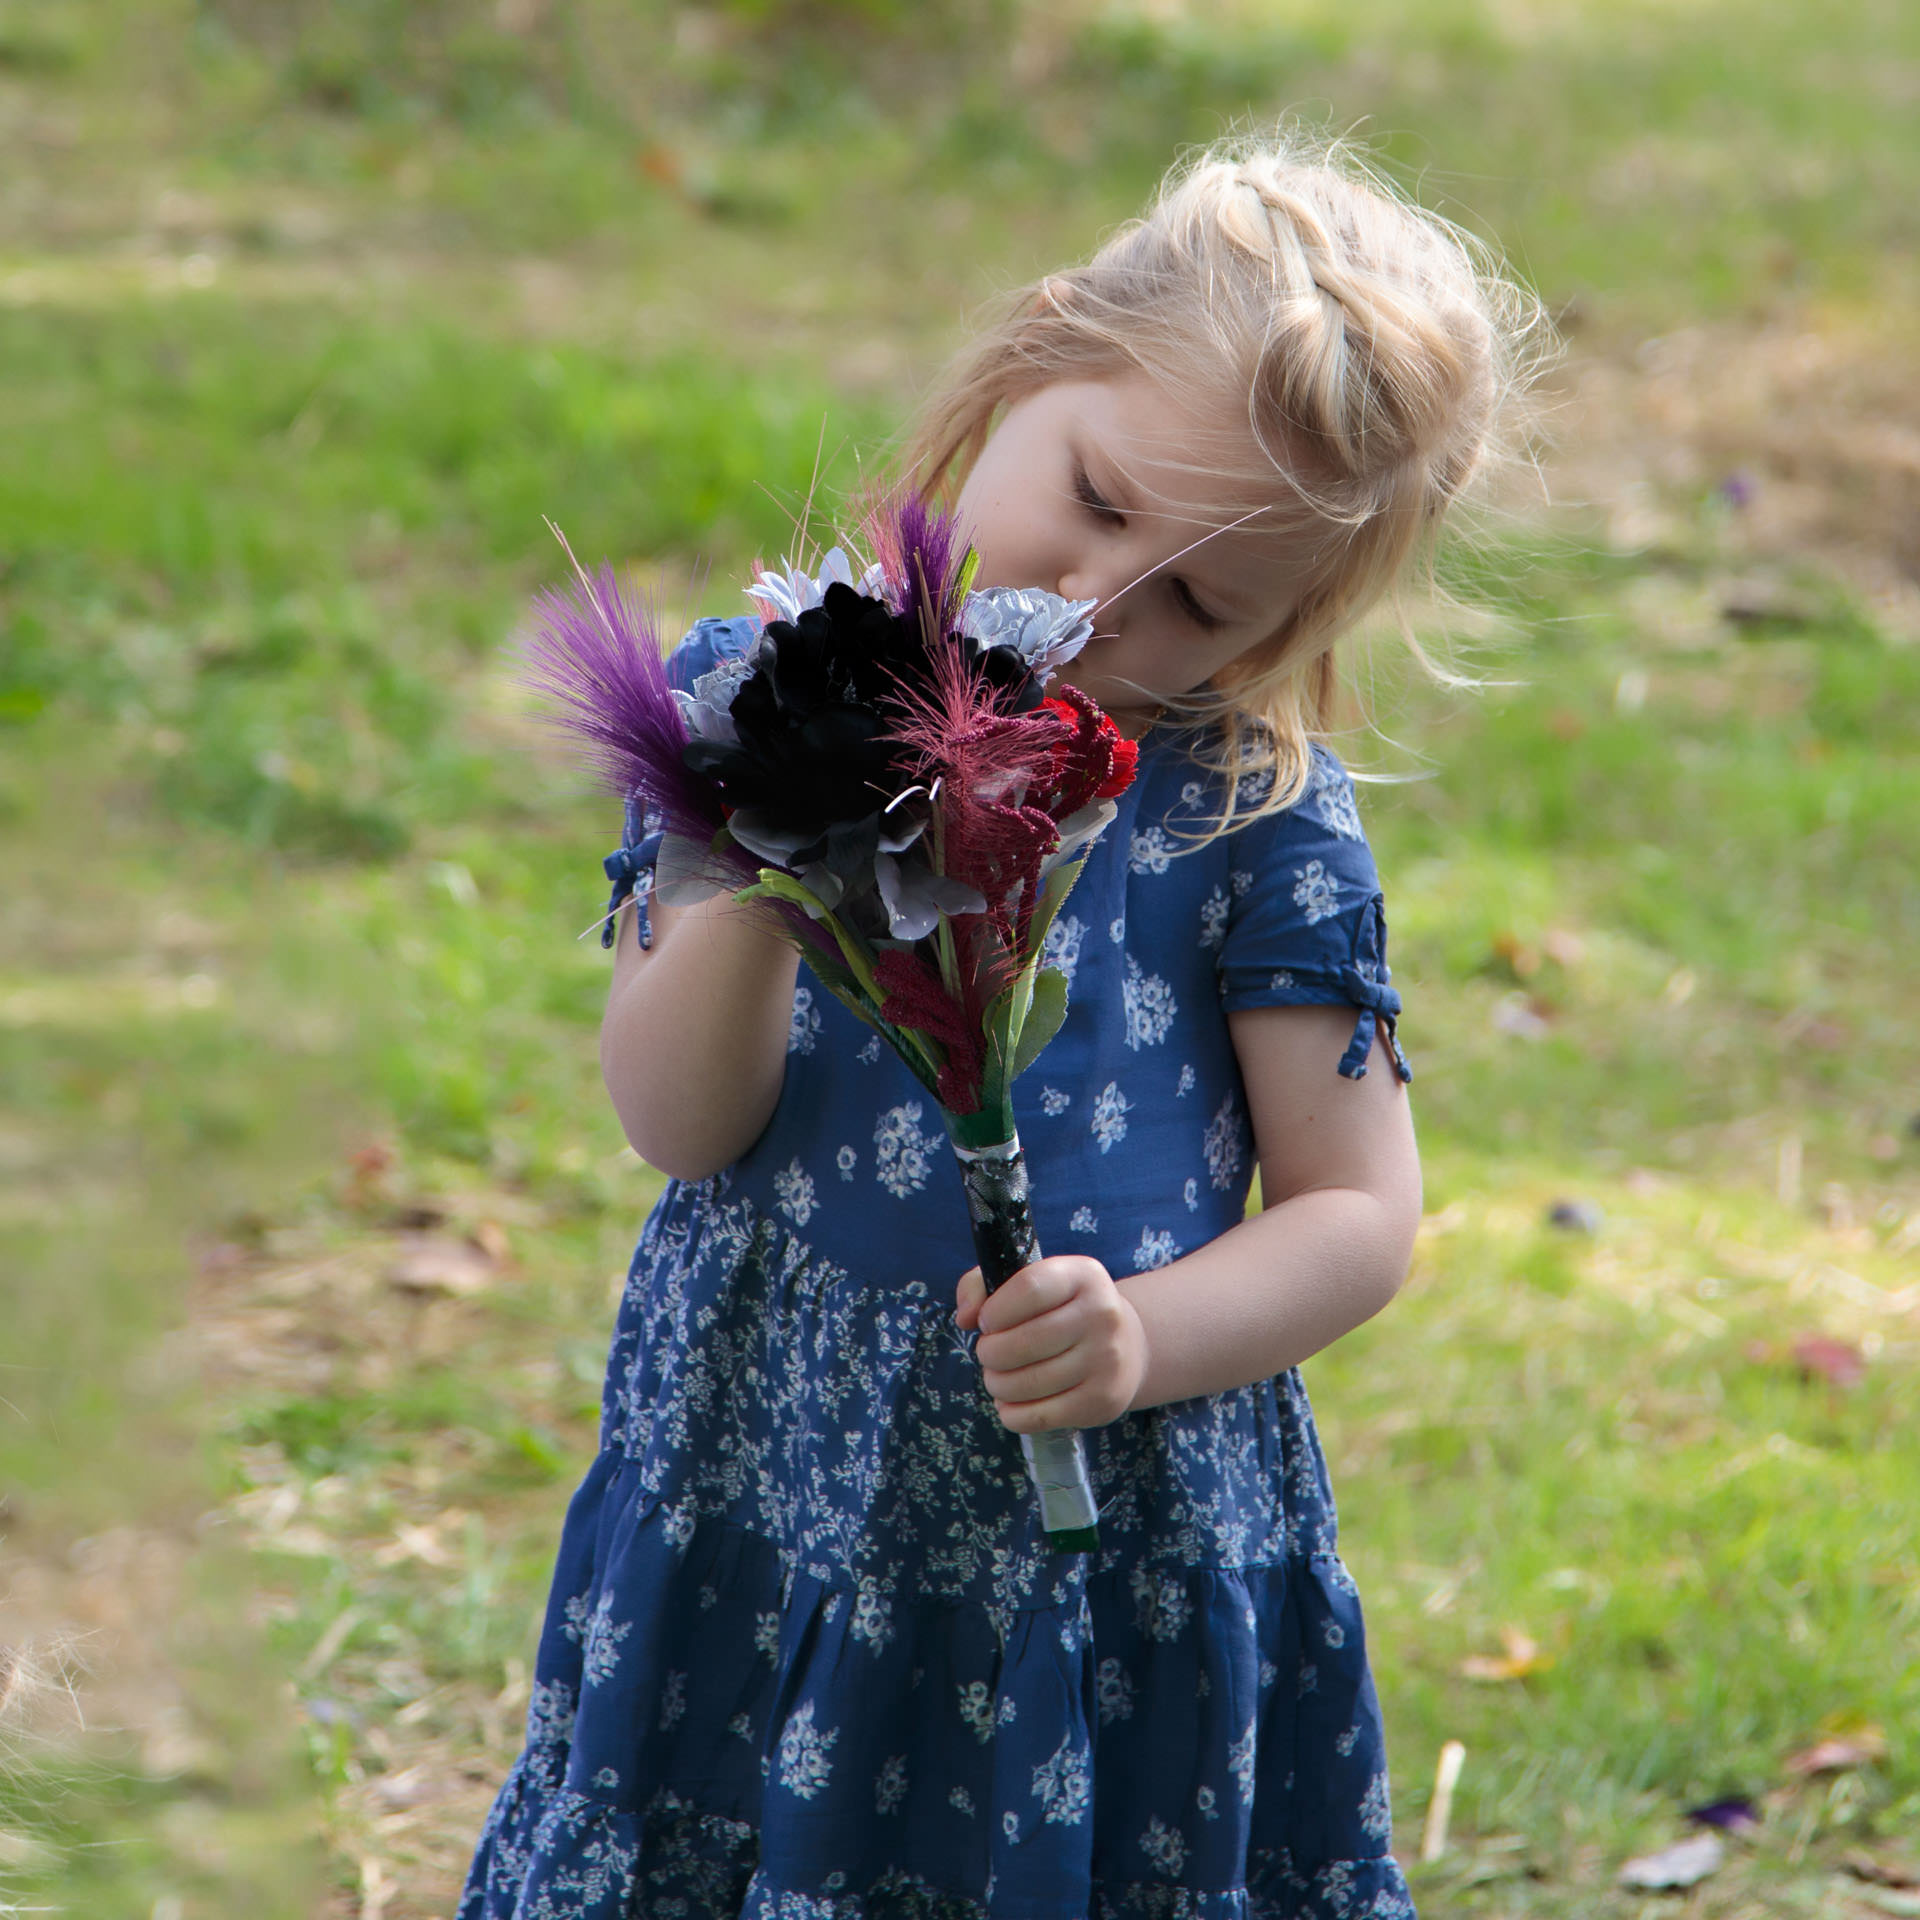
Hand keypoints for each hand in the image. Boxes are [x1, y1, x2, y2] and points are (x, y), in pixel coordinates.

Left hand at [954, 1255, 1148, 1432]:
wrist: (1127, 1346)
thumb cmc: (1061, 1310)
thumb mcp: (1030, 1280)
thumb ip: (982, 1285)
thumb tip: (966, 1317)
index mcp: (1084, 1276)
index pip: (1029, 1288)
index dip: (995, 1310)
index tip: (987, 1321)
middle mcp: (1103, 1314)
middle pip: (1023, 1342)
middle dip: (989, 1354)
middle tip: (989, 1354)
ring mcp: (1107, 1360)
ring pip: (1027, 1383)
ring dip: (997, 1384)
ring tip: (997, 1378)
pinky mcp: (1102, 1400)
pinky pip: (1039, 1416)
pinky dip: (1012, 1414)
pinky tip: (1011, 1403)